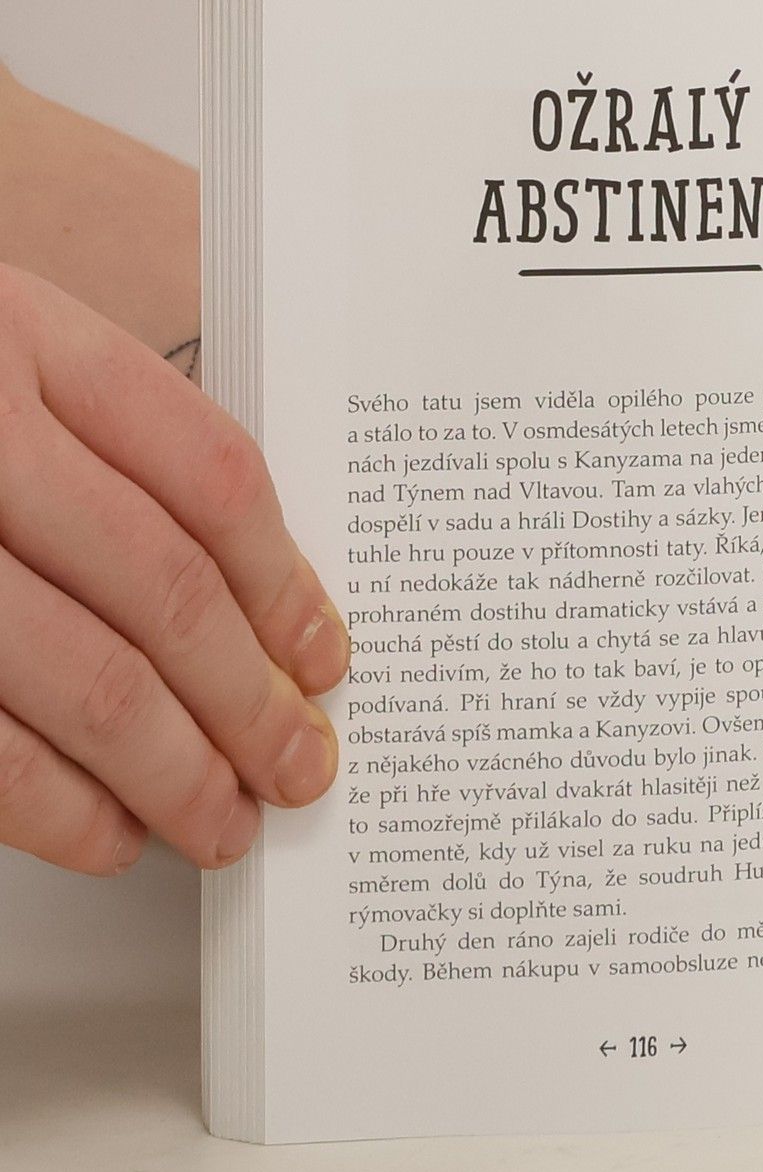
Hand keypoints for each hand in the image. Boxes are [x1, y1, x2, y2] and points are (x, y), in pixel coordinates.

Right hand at [0, 264, 346, 873]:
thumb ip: (106, 439)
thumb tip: (256, 602)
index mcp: (20, 336)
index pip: (210, 476)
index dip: (287, 585)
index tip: (323, 659)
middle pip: (161, 590)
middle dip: (249, 703)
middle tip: (298, 766)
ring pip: (82, 678)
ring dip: (172, 773)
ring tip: (223, 823)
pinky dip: (55, 807)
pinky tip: (108, 835)